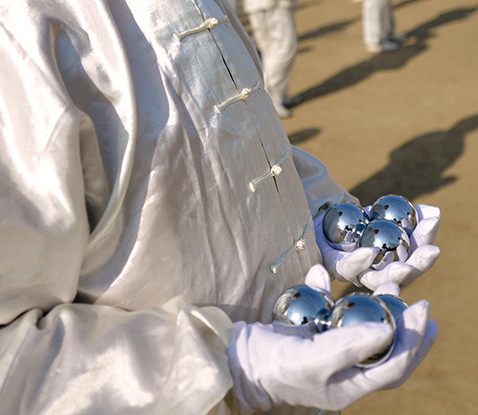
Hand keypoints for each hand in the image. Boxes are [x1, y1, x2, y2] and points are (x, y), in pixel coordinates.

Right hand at [227, 264, 435, 411]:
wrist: (236, 360)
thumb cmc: (273, 365)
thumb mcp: (314, 358)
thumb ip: (349, 345)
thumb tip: (387, 329)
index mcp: (348, 386)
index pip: (394, 366)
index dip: (414, 341)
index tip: (424, 309)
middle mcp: (343, 374)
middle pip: (386, 353)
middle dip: (407, 330)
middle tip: (421, 304)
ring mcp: (327, 355)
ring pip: (363, 334)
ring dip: (378, 311)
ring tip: (389, 288)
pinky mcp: (310, 337)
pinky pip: (330, 316)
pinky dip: (333, 296)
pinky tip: (325, 273)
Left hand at [314, 204, 440, 289]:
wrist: (321, 219)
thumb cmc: (357, 221)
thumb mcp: (384, 213)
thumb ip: (407, 214)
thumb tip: (434, 211)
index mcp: (395, 261)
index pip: (417, 254)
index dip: (427, 238)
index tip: (435, 221)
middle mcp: (378, 273)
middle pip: (403, 275)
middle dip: (420, 264)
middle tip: (433, 251)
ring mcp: (357, 273)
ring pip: (376, 279)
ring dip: (394, 274)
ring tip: (404, 268)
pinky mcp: (335, 266)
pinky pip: (347, 268)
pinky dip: (359, 261)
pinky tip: (368, 252)